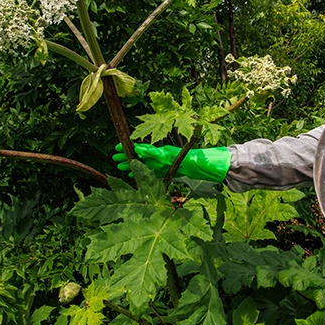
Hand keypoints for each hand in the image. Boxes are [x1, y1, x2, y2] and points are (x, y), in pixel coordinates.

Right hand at [113, 143, 230, 182]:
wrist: (210, 167)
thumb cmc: (196, 161)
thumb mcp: (175, 157)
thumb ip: (158, 154)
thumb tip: (141, 150)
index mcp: (163, 152)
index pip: (143, 149)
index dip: (130, 148)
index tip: (118, 148)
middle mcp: (163, 157)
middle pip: (142, 156)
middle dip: (128, 157)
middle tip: (114, 158)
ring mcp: (165, 165)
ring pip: (145, 165)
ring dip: (133, 166)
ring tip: (120, 167)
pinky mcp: (169, 172)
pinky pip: (152, 173)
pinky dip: (142, 174)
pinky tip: (134, 176)